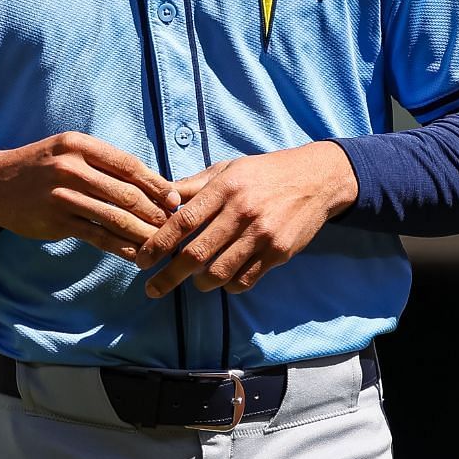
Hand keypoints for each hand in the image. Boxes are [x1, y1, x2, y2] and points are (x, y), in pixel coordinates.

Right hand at [0, 132, 182, 261]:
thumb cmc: (40, 166)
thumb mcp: (67, 150)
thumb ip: (102, 163)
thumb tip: (149, 184)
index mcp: (79, 145)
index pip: (129, 165)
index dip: (157, 184)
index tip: (175, 199)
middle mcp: (71, 167)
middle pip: (127, 193)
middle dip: (155, 212)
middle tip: (173, 225)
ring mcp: (63, 195)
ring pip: (115, 217)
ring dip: (143, 233)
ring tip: (160, 243)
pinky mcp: (56, 221)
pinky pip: (98, 236)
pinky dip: (120, 247)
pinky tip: (135, 255)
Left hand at [136, 141, 357, 297]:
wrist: (316, 178)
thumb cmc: (263, 173)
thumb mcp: (227, 169)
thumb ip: (193, 186)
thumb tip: (160, 198)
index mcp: (224, 189)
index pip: (182, 221)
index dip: (158, 244)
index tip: (142, 260)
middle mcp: (241, 212)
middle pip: (197, 253)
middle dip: (169, 275)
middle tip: (152, 288)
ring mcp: (262, 234)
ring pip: (221, 271)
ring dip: (200, 283)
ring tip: (194, 282)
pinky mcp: (280, 252)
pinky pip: (247, 279)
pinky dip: (229, 285)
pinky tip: (223, 280)